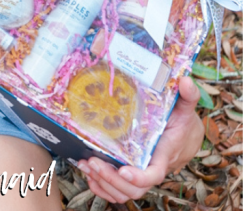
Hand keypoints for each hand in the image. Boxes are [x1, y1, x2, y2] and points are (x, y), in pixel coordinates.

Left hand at [77, 77, 203, 201]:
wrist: (186, 136)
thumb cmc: (183, 121)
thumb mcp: (186, 107)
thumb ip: (188, 95)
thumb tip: (186, 81)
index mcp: (163, 155)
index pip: (153, 175)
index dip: (139, 177)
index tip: (124, 170)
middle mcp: (151, 168)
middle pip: (133, 189)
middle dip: (112, 179)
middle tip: (92, 161)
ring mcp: (141, 173)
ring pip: (124, 192)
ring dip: (104, 183)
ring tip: (85, 166)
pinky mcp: (133, 173)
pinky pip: (119, 190)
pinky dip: (104, 187)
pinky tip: (90, 176)